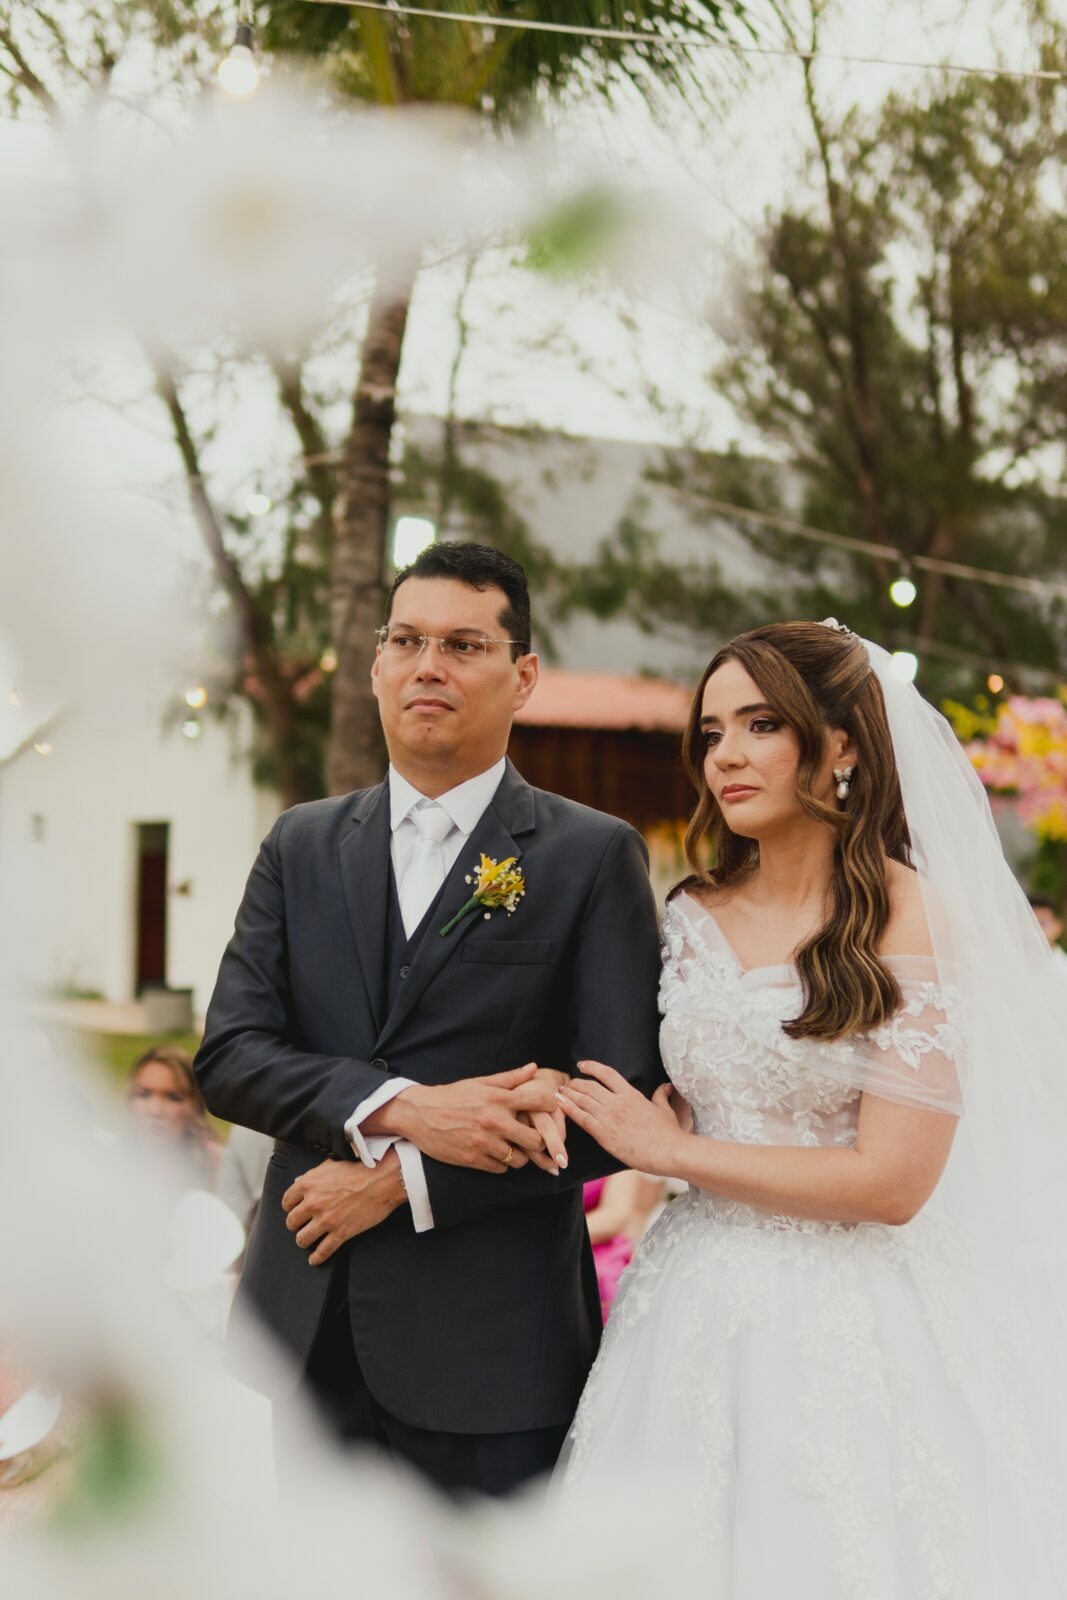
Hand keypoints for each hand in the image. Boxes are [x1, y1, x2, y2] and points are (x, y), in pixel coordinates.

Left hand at [283, 1152, 404, 1264]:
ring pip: (302, 1239)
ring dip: (304, 1240)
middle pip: (292, 1222)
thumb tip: (299, 1183)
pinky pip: (323, 1251)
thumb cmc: (360, 1167)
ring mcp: (326, 1220)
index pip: (287, 1201)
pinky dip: (317, 1258)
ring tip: (308, 1240)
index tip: (293, 1210)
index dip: (290, 1207)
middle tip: (301, 1225)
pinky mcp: (341, 1233)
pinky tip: (315, 1259)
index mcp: (309, 1184)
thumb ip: (313, 1175)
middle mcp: (313, 1203)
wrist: (383, 1178)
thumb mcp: (331, 1164)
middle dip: (296, 1225)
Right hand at [383, 1062, 564, 1173]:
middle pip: (535, 1139)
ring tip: (513, 1147)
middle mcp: (494, 1121)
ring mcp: (484, 1142)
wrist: (419, 1113)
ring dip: (519, 1155)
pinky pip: (500, 1169)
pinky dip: (501, 1164)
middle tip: (532, 1137)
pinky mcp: (473, 1159)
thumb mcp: (480, 1083)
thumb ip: (510, 1078)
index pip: (539, 1102)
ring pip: (519, 1159)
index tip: (550, 1110)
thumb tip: (534, 1068)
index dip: (551, 1106)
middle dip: (537, 1140)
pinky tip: (495, 1154)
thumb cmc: (452, 1096)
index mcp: (498, 1099)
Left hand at [557, 1061, 681, 1174]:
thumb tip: (665, 1086)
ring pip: (583, 1101)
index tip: (582, 1065)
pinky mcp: (605, 1135)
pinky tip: (559, 1105)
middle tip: (566, 1083)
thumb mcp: (666, 1110)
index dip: (592, 1067)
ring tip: (558, 1092)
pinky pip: (582, 1119)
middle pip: (590, 1086)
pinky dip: (569, 1110)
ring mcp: (610, 1118)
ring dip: (568, 1095)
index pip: (607, 1074)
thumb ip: (661, 1096)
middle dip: (575, 1083)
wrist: (670, 1151)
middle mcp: (618, 1103)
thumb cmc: (670, 1133)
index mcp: (631, 1094)